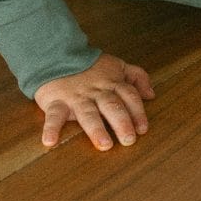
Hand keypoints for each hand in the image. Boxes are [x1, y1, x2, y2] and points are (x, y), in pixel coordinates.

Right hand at [34, 53, 155, 150]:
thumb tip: (151, 94)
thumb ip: (137, 76)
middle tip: (129, 140)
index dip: (138, 112)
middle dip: (122, 122)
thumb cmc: (90, 66)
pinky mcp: (56, 102)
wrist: (56, 55)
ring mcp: (76, 97)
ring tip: (104, 144)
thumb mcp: (117, 65)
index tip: (142, 129)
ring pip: (88, 113)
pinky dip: (50, 128)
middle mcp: (96, 92)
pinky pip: (53, 115)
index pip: (129, 96)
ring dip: (96, 129)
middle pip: (112, 106)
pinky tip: (50, 141)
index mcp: (112, 83)